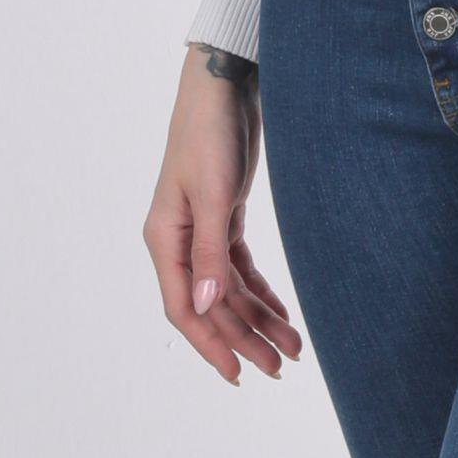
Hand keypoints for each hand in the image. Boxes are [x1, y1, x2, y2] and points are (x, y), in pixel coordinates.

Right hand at [144, 48, 305, 385]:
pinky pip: (239, 268)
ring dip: (258, 318)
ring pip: (229, 290)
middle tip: (280, 367)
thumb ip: (211, 252)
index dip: (211, 344)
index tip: (240, 373)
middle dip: (245, 338)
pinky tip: (282, 313)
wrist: (225, 84)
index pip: (185, 308)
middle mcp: (179, 240)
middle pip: (211, 305)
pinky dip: (260, 291)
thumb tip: (208, 307)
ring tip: (293, 347)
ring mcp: (201, 229)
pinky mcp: (223, 216)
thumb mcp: (213, 194)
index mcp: (164, 239)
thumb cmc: (211, 132)